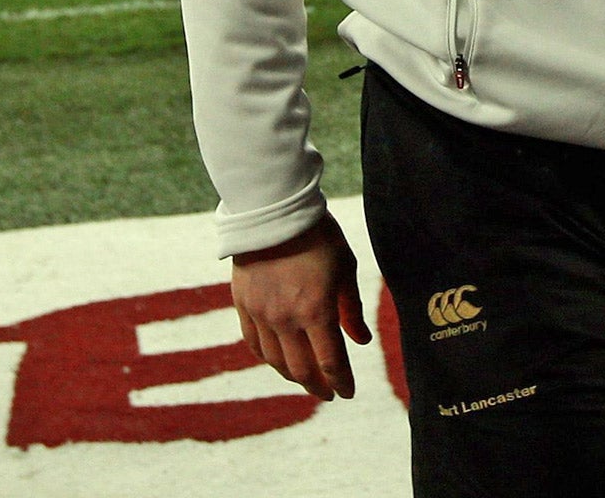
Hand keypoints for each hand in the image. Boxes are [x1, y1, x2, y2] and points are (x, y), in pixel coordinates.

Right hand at [231, 212, 371, 400]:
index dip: (341, 382)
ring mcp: (261, 315)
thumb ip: (352, 310)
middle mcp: (285, 320)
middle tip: (328, 392)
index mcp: (316, 311)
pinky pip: (254, 343)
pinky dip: (268, 357)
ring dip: (292, 375)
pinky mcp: (243, 305)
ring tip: (306, 378)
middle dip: (317, 385)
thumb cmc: (318, 237)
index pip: (331, 362)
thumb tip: (361, 341)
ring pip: (275, 361)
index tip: (347, 393)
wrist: (274, 212)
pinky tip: (278, 359)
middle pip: (301, 369)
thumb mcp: (345, 269)